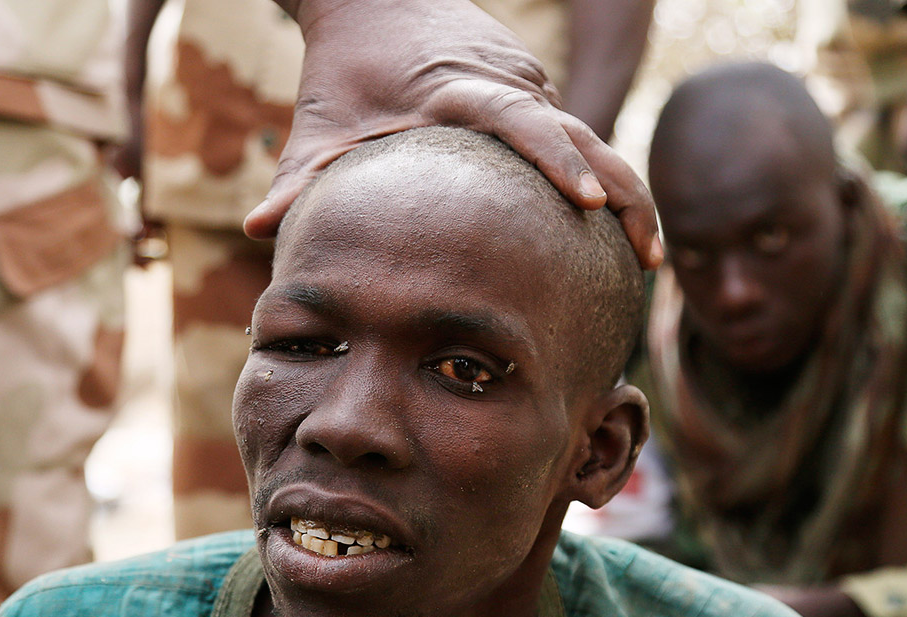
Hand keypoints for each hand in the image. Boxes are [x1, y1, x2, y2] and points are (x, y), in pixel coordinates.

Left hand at [247, 0, 660, 267]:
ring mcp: (526, 87)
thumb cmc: (345, 69)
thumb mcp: (319, 123)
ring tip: (646, 256)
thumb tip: (259, 231)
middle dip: (621, 192)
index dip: (557, 159)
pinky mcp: (532, 95)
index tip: (588, 204)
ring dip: (621, 191)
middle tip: (648, 257)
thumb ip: (296, 178)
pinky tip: (615, 233)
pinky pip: (576, 137)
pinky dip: (599, 178)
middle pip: (581, 133)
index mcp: (459, 88)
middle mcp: (506, 84)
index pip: (522, 120)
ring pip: (589, 135)